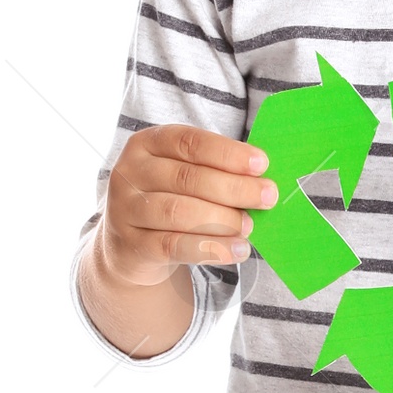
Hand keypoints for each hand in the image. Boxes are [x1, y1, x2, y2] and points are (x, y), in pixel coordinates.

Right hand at [95, 126, 276, 287]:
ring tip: (249, 226)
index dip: (228, 154)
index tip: (261, 165)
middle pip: (187, 178)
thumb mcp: (185, 175)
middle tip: (266, 198)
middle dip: (234, 188)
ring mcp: (125, 209)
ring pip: (179, 212)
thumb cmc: (171, 199)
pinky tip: (237, 250)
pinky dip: (210, 249)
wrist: (131, 245)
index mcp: (148, 143)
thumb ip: (216, 171)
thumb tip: (262, 180)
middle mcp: (131, 172)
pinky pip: (174, 246)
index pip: (189, 142)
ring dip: (222, 220)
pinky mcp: (132, 245)